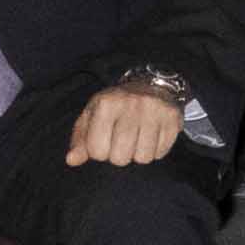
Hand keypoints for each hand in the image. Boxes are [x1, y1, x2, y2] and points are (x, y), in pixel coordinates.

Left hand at [64, 80, 190, 172]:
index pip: (97, 151)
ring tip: (137, 138)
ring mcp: (154, 112)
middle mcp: (131, 105)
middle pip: (120, 158)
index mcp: (106, 104)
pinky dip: (155, 151)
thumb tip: (71, 160)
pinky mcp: (172, 119)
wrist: (150, 84)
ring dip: (138, 154)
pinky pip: (160, 153)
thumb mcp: (92, 115)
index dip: (99, 151)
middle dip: (119, 155)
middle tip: (121, 140)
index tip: (104, 140)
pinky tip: (151, 136)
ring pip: (143, 158)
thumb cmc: (116, 105)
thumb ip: (80, 139)